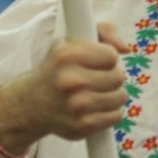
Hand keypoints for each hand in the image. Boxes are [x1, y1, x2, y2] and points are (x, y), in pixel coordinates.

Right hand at [0, 23, 130, 154]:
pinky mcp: (83, 125)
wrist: (31, 104)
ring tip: (95, 93)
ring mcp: (77, 106)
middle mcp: (70, 81)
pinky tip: (94, 108)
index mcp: (66, 56)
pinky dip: (109, 112)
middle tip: (95, 79)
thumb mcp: (71, 41)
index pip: (111, 56)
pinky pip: (116, 115)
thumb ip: (103, 31)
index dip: (106, 58)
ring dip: (112, 95)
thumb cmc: (57, 69)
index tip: (95, 62)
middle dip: (110, 77)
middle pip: (118, 77)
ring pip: (120, 97)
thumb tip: (126, 49)